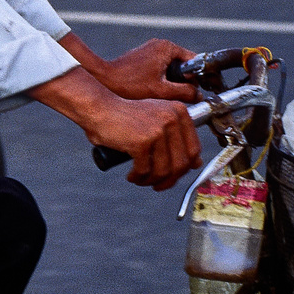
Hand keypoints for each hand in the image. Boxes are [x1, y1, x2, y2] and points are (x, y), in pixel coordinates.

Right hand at [30, 67, 200, 190]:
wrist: (99, 108)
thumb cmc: (124, 114)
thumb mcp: (156, 118)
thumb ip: (176, 135)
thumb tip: (195, 163)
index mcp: (179, 112)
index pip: (194, 149)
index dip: (185, 168)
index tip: (175, 175)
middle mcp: (172, 119)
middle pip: (181, 163)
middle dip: (169, 180)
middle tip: (158, 184)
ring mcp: (158, 130)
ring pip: (163, 170)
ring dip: (152, 181)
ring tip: (142, 180)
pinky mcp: (142, 141)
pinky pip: (145, 169)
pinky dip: (138, 177)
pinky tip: (132, 176)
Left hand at [94, 38, 199, 102]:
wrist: (102, 81)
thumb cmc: (128, 85)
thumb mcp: (161, 91)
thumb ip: (185, 92)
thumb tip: (199, 95)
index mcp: (167, 47)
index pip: (195, 60)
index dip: (203, 76)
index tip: (208, 89)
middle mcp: (159, 45)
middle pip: (184, 64)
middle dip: (188, 81)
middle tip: (190, 97)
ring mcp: (150, 51)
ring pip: (172, 68)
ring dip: (176, 82)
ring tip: (175, 97)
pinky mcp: (143, 58)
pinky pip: (161, 69)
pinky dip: (165, 80)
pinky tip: (162, 94)